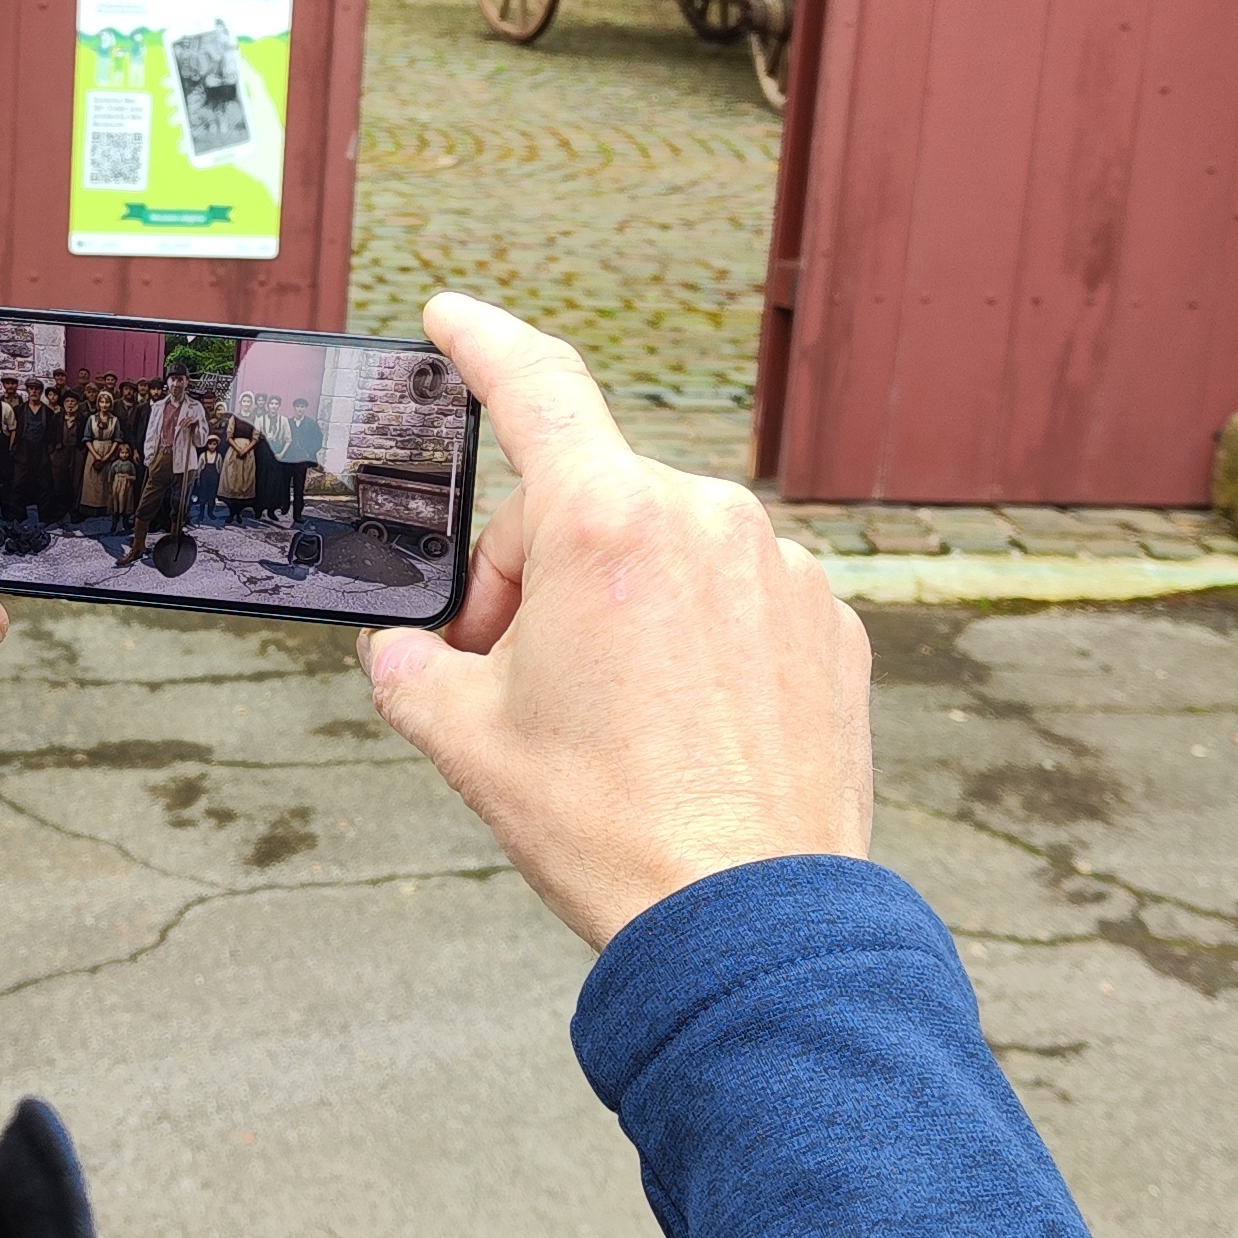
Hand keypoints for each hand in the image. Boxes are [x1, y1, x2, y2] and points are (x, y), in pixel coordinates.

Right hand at [359, 293, 872, 946]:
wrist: (753, 920)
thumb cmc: (614, 826)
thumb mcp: (466, 742)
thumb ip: (412, 670)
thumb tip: (406, 656)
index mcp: (606, 523)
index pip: (535, 385)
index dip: (481, 341)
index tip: (453, 317)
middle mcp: (705, 519)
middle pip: (584, 506)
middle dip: (532, 577)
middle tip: (510, 681)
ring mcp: (782, 570)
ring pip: (664, 555)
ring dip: (618, 609)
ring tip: (607, 721)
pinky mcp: (831, 625)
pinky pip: (737, 601)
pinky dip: (696, 643)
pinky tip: (682, 729)